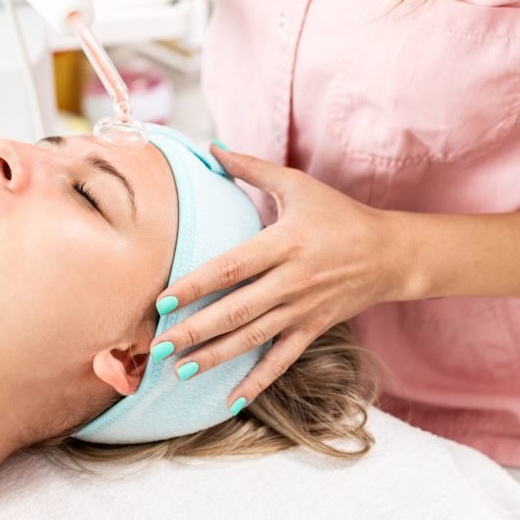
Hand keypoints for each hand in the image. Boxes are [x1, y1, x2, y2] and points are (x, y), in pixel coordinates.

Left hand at [149, 144, 405, 412]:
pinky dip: (256, 383)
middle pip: (236, 310)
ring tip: (180, 371)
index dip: (195, 285)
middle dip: (194, 331)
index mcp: (283, 244)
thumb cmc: (338, 214)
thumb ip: (251, 168)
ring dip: (215, 358)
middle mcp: (291, 282)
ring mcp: (303, 310)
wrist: (391, 254)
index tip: (161, 300)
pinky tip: (229, 401)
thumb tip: (212, 146)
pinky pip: (281, 361)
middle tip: (157, 347)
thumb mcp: (297, 185)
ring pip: (253, 339)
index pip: (230, 268)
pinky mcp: (314, 330)